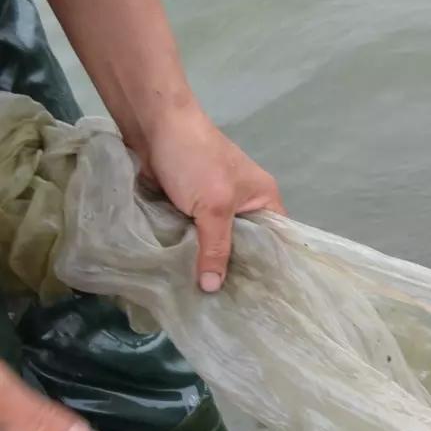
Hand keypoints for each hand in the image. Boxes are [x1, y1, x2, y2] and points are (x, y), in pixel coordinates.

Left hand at [137, 106, 284, 291]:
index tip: (260, 298)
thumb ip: (215, 248)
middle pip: (243, 245)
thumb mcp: (213, 207)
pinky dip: (186, 249)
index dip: (269, 267)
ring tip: (204, 295)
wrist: (154, 125)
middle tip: (228, 304)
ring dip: (205, 260)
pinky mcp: (187, 206)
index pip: (276, 240)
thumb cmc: (196, 161)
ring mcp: (214, 205)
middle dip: (232, 269)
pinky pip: (192, 234)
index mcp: (264, 199)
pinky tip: (182, 272)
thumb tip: (213, 289)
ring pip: (214, 241)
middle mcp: (244, 203)